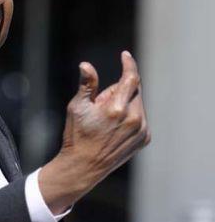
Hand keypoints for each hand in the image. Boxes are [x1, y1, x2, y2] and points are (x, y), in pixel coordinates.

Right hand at [38, 51, 150, 214]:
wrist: (84, 166)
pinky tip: (115, 129)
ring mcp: (142, 130)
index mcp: (117, 109)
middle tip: (101, 104)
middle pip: (134, 89)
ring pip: (138, 103)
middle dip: (119, 90)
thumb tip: (86, 65)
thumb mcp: (77, 107)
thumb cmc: (77, 135)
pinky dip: (131, 116)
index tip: (124, 55)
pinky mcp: (145, 138)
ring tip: (107, 120)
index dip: (128, 64)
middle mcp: (134, 119)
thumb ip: (87, 84)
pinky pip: (141, 118)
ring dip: (126, 103)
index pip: (131, 78)